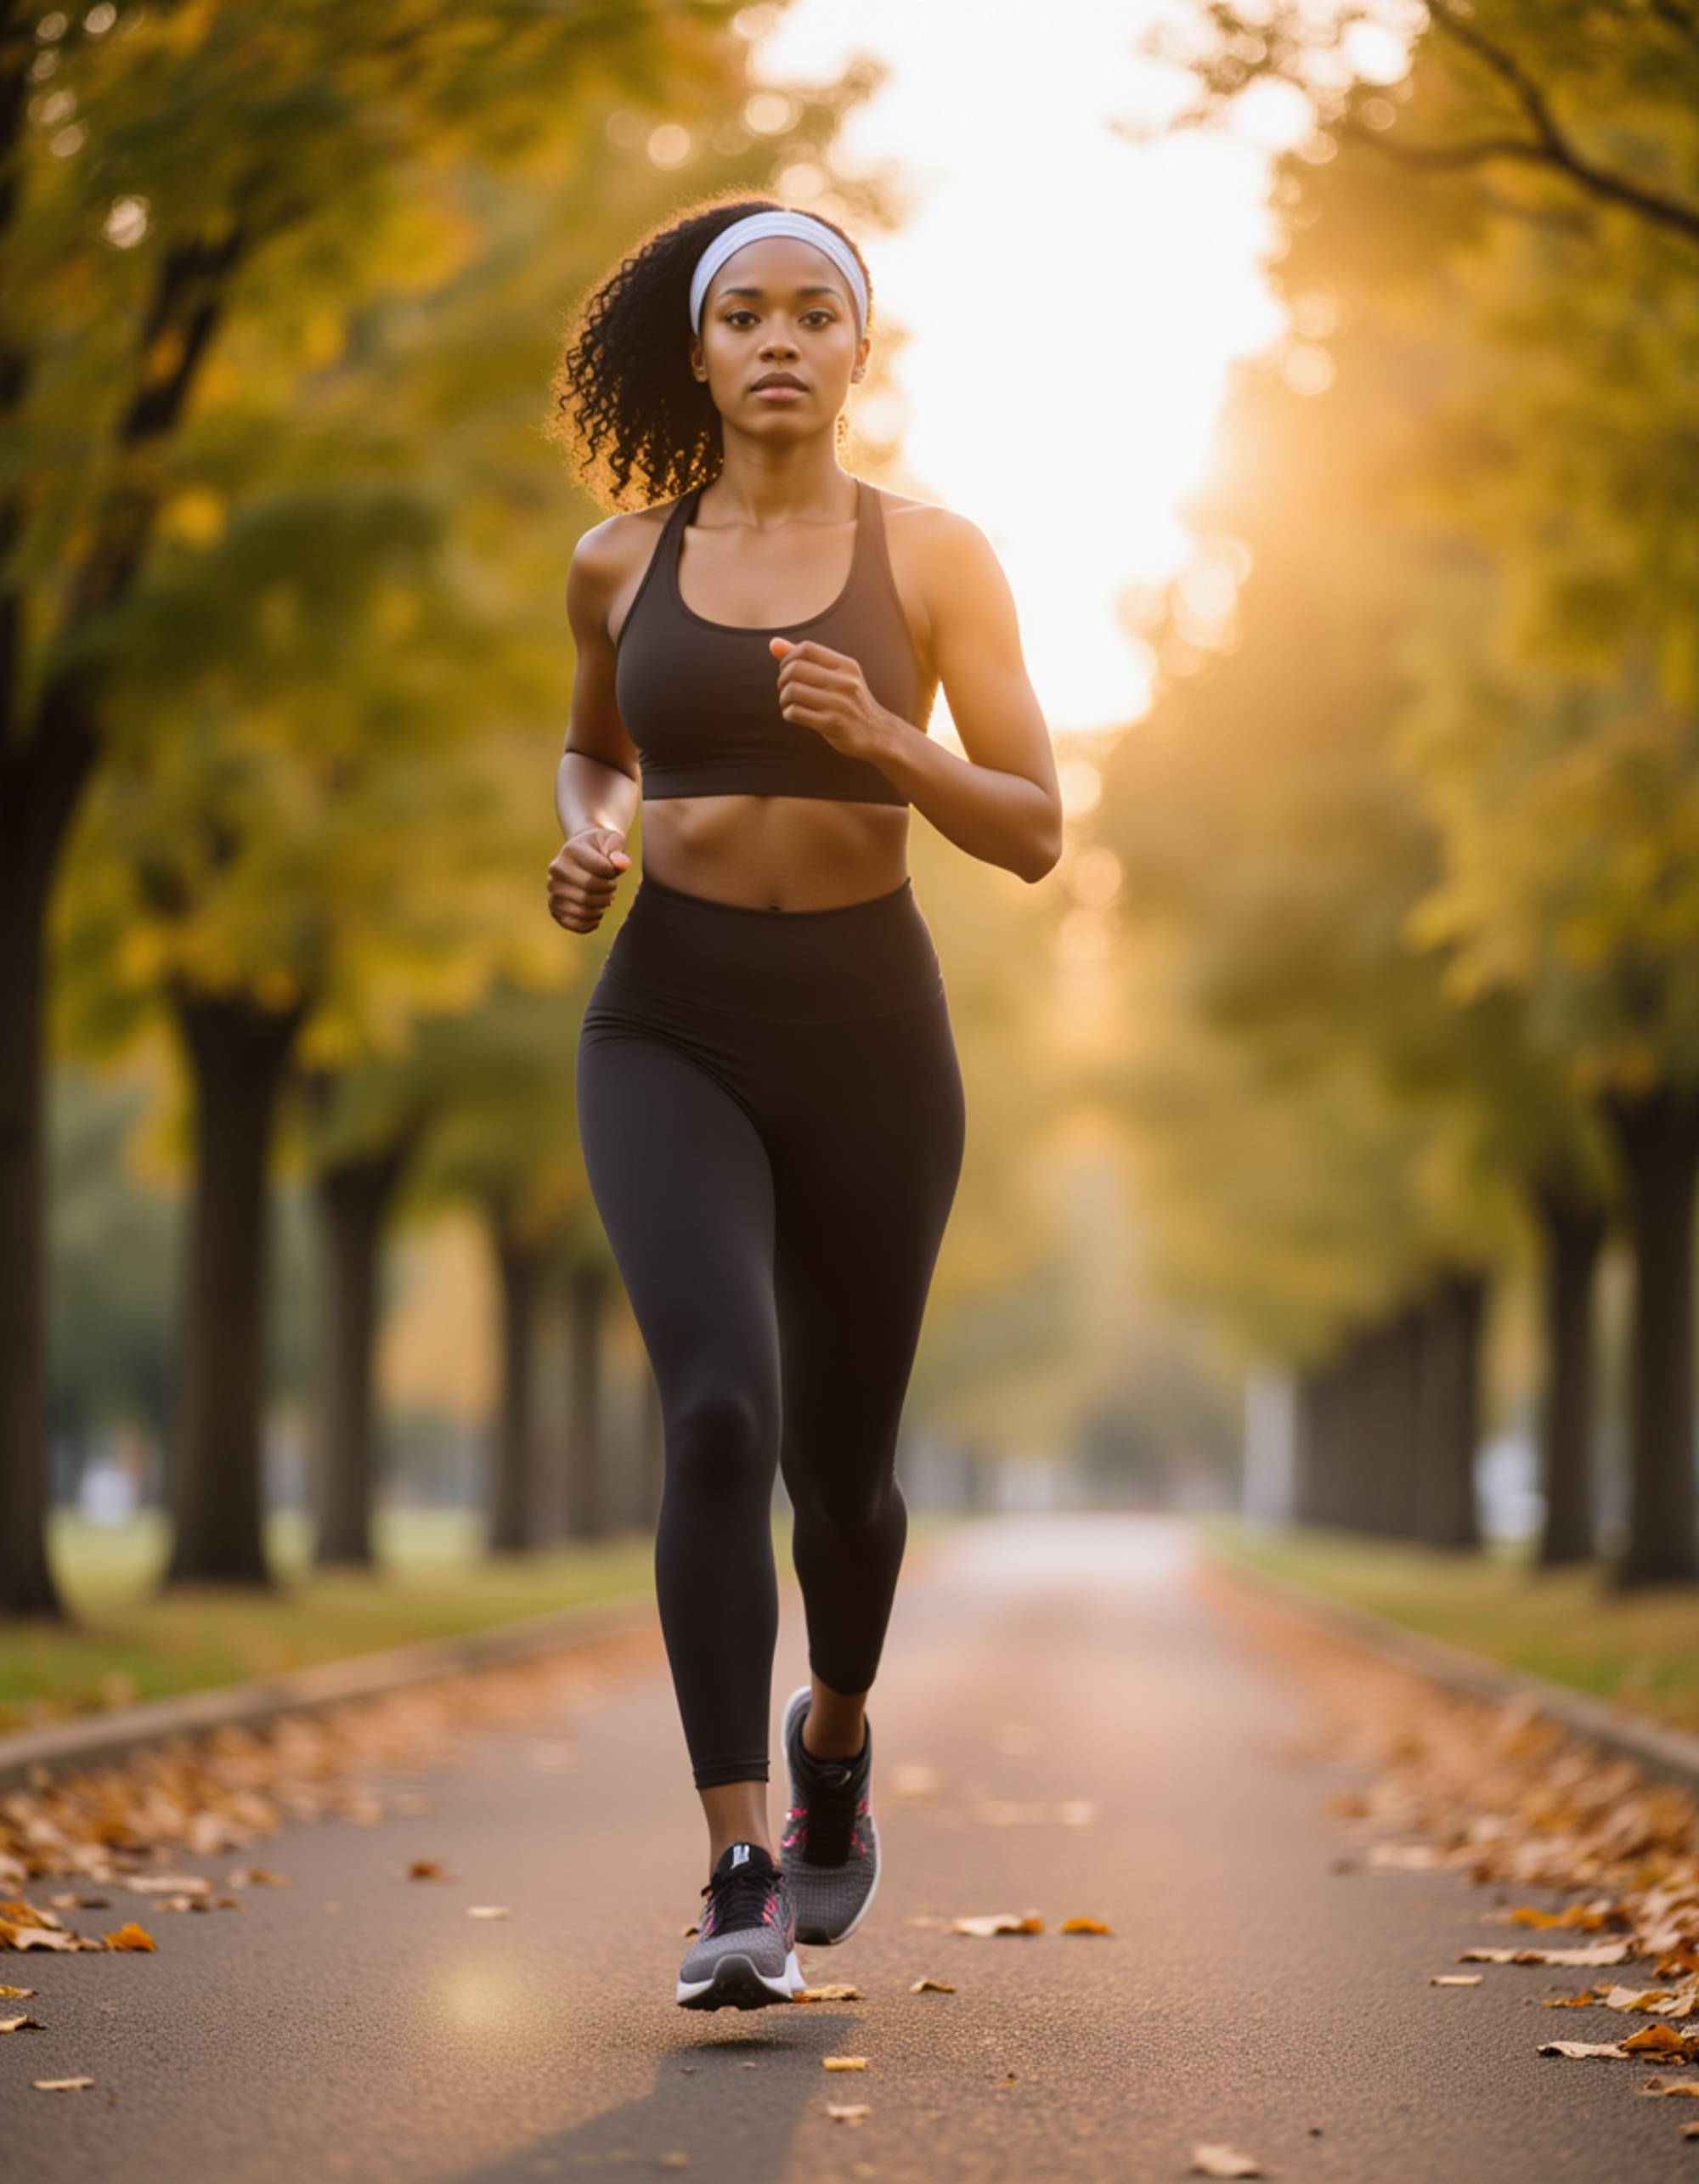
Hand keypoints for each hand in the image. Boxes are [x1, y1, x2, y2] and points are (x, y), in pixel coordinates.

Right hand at [547, 827, 630, 932]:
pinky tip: (597, 914)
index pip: (601, 869)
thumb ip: (618, 850)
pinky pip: (574, 924)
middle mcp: (556, 869)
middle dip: (608, 892)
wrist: (582, 855)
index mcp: (571, 850)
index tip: (613, 871)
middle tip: (611, 887)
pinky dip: (591, 923)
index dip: (613, 873)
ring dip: (601, 908)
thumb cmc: (601, 848)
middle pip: (590, 891)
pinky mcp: (554, 908)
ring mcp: (552, 890)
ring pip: (583, 910)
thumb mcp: (612, 841)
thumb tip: (622, 865)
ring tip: (604, 899)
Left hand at [769, 636, 889, 765]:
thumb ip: (806, 659)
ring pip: (792, 691)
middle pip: (795, 669)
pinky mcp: (832, 724)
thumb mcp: (838, 675)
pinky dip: (787, 713)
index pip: (807, 648)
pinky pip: (795, 713)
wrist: (877, 733)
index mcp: (847, 666)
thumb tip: (772, 643)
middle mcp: (845, 682)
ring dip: (783, 698)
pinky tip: (793, 715)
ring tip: (788, 703)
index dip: (788, 657)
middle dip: (782, 679)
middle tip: (785, 689)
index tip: (788, 670)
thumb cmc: (850, 702)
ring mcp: (839, 704)